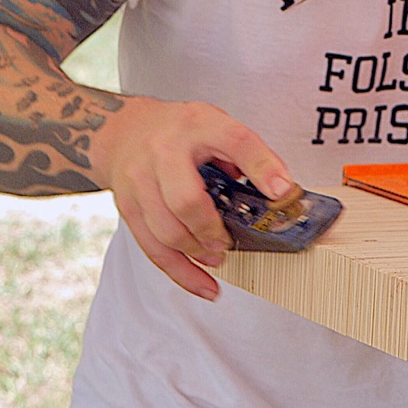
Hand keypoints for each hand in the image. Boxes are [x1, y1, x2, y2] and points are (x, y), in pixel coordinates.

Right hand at [94, 98, 295, 299]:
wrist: (125, 131)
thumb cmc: (178, 130)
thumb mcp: (217, 124)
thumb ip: (248, 153)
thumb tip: (280, 190)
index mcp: (198, 125)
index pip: (236, 142)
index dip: (262, 168)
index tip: (282, 192)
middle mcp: (164, 152)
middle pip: (186, 200)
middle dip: (213, 230)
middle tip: (230, 240)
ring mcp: (140, 182)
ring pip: (167, 231)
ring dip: (198, 252)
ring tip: (219, 256)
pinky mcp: (129, 208)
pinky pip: (153, 249)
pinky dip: (181, 272)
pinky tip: (203, 283)